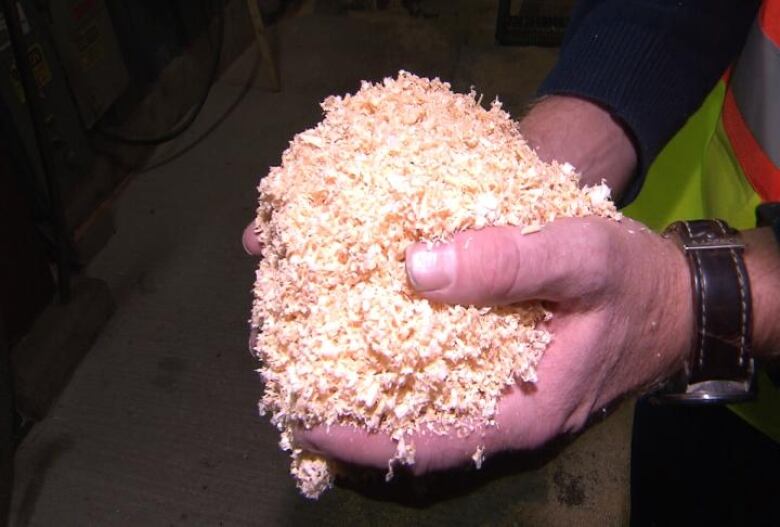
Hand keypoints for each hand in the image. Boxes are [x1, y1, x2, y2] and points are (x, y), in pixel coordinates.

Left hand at [294, 216, 694, 472]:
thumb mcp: (582, 259)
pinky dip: (395, 350)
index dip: (360, 438)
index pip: (426, 443)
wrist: (671, 295)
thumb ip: (508, 264)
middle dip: (348, 406)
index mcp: (521, 411)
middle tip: (288, 374)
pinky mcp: (495, 364)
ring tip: (307, 349)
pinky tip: (364, 320)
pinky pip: (435, 370)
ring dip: (364, 377)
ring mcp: (496, 390)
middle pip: (410, 424)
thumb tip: (417, 269)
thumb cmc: (634, 282)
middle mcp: (500, 412)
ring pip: (418, 398)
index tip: (303, 416)